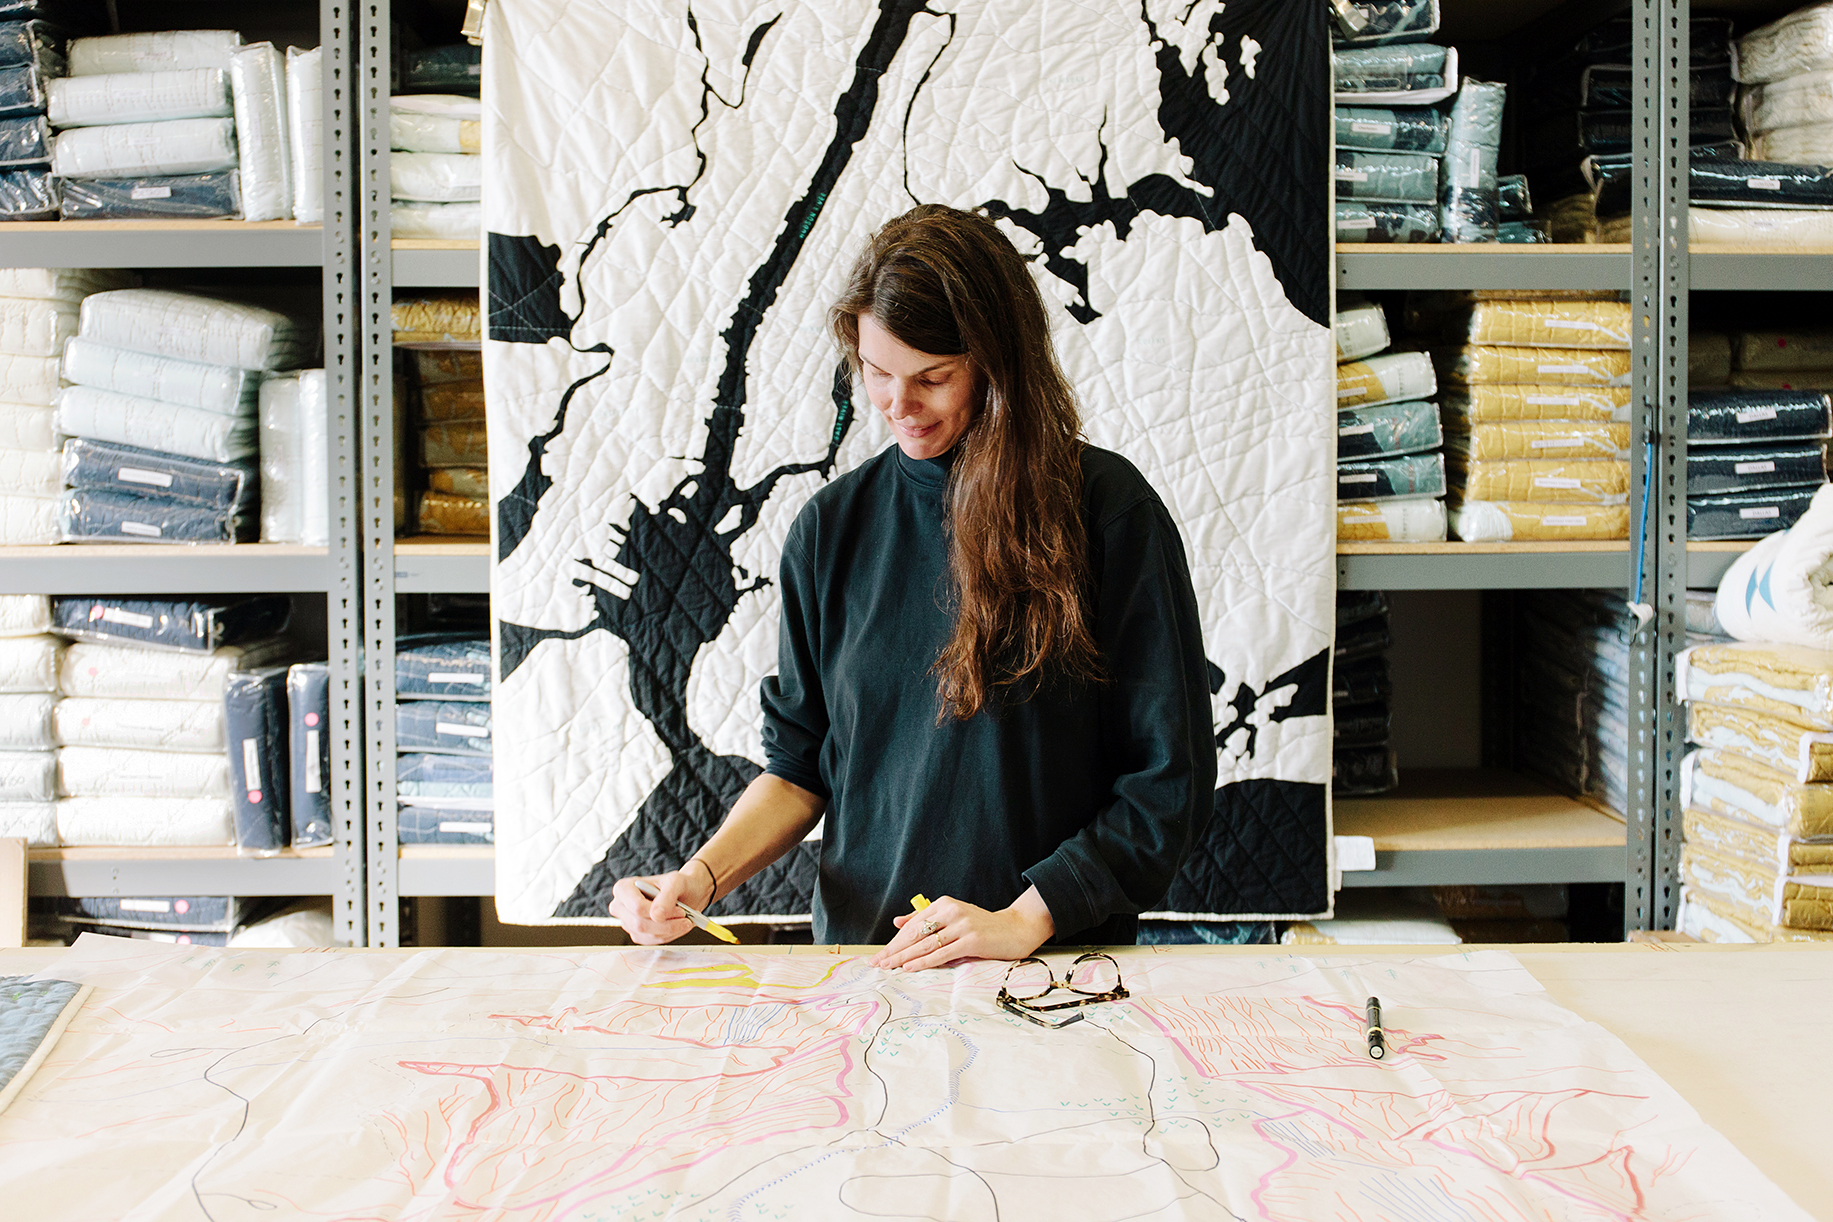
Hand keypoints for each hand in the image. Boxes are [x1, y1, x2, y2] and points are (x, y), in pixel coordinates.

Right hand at [608, 864, 715, 944]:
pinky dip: (668, 936)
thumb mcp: (676, 882)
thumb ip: (666, 896)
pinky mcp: (637, 935)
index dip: (658, 911)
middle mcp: (620, 906)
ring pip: (647, 935)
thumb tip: (656, 916)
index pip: (637, 907)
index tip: (680, 910)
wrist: (686, 893)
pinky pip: (651, 942)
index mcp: (624, 888)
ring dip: (670, 930)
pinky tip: (677, 926)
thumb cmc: (678, 884)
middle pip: (640, 924)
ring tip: (685, 920)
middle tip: (686, 917)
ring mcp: (627, 922)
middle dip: (667, 924)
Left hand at [868, 888, 1055, 971]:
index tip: (880, 955)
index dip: (895, 941)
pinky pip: (942, 953)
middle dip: (894, 950)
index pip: (913, 925)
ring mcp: (962, 925)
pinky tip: (910, 967)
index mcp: (944, 904)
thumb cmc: (982, 926)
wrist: (1016, 929)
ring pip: (926, 944)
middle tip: (877, 963)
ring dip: (904, 957)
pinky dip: (924, 961)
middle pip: (915, 934)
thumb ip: (926, 918)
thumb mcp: (953, 918)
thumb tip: (897, 921)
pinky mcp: (972, 940)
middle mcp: (952, 911)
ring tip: (888, 967)